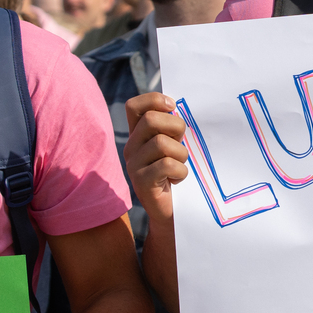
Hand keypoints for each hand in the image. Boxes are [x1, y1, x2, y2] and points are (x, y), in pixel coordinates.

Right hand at [125, 92, 189, 230]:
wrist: (170, 213)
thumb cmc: (176, 175)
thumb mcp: (173, 147)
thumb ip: (170, 128)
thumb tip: (177, 107)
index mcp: (137, 135)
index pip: (135, 105)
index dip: (154, 100)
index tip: (173, 107)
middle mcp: (131, 147)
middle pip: (152, 120)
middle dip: (176, 128)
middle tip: (180, 145)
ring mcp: (134, 165)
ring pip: (162, 143)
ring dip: (181, 155)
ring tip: (178, 167)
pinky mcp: (141, 182)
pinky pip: (167, 165)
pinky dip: (180, 172)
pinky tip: (176, 180)